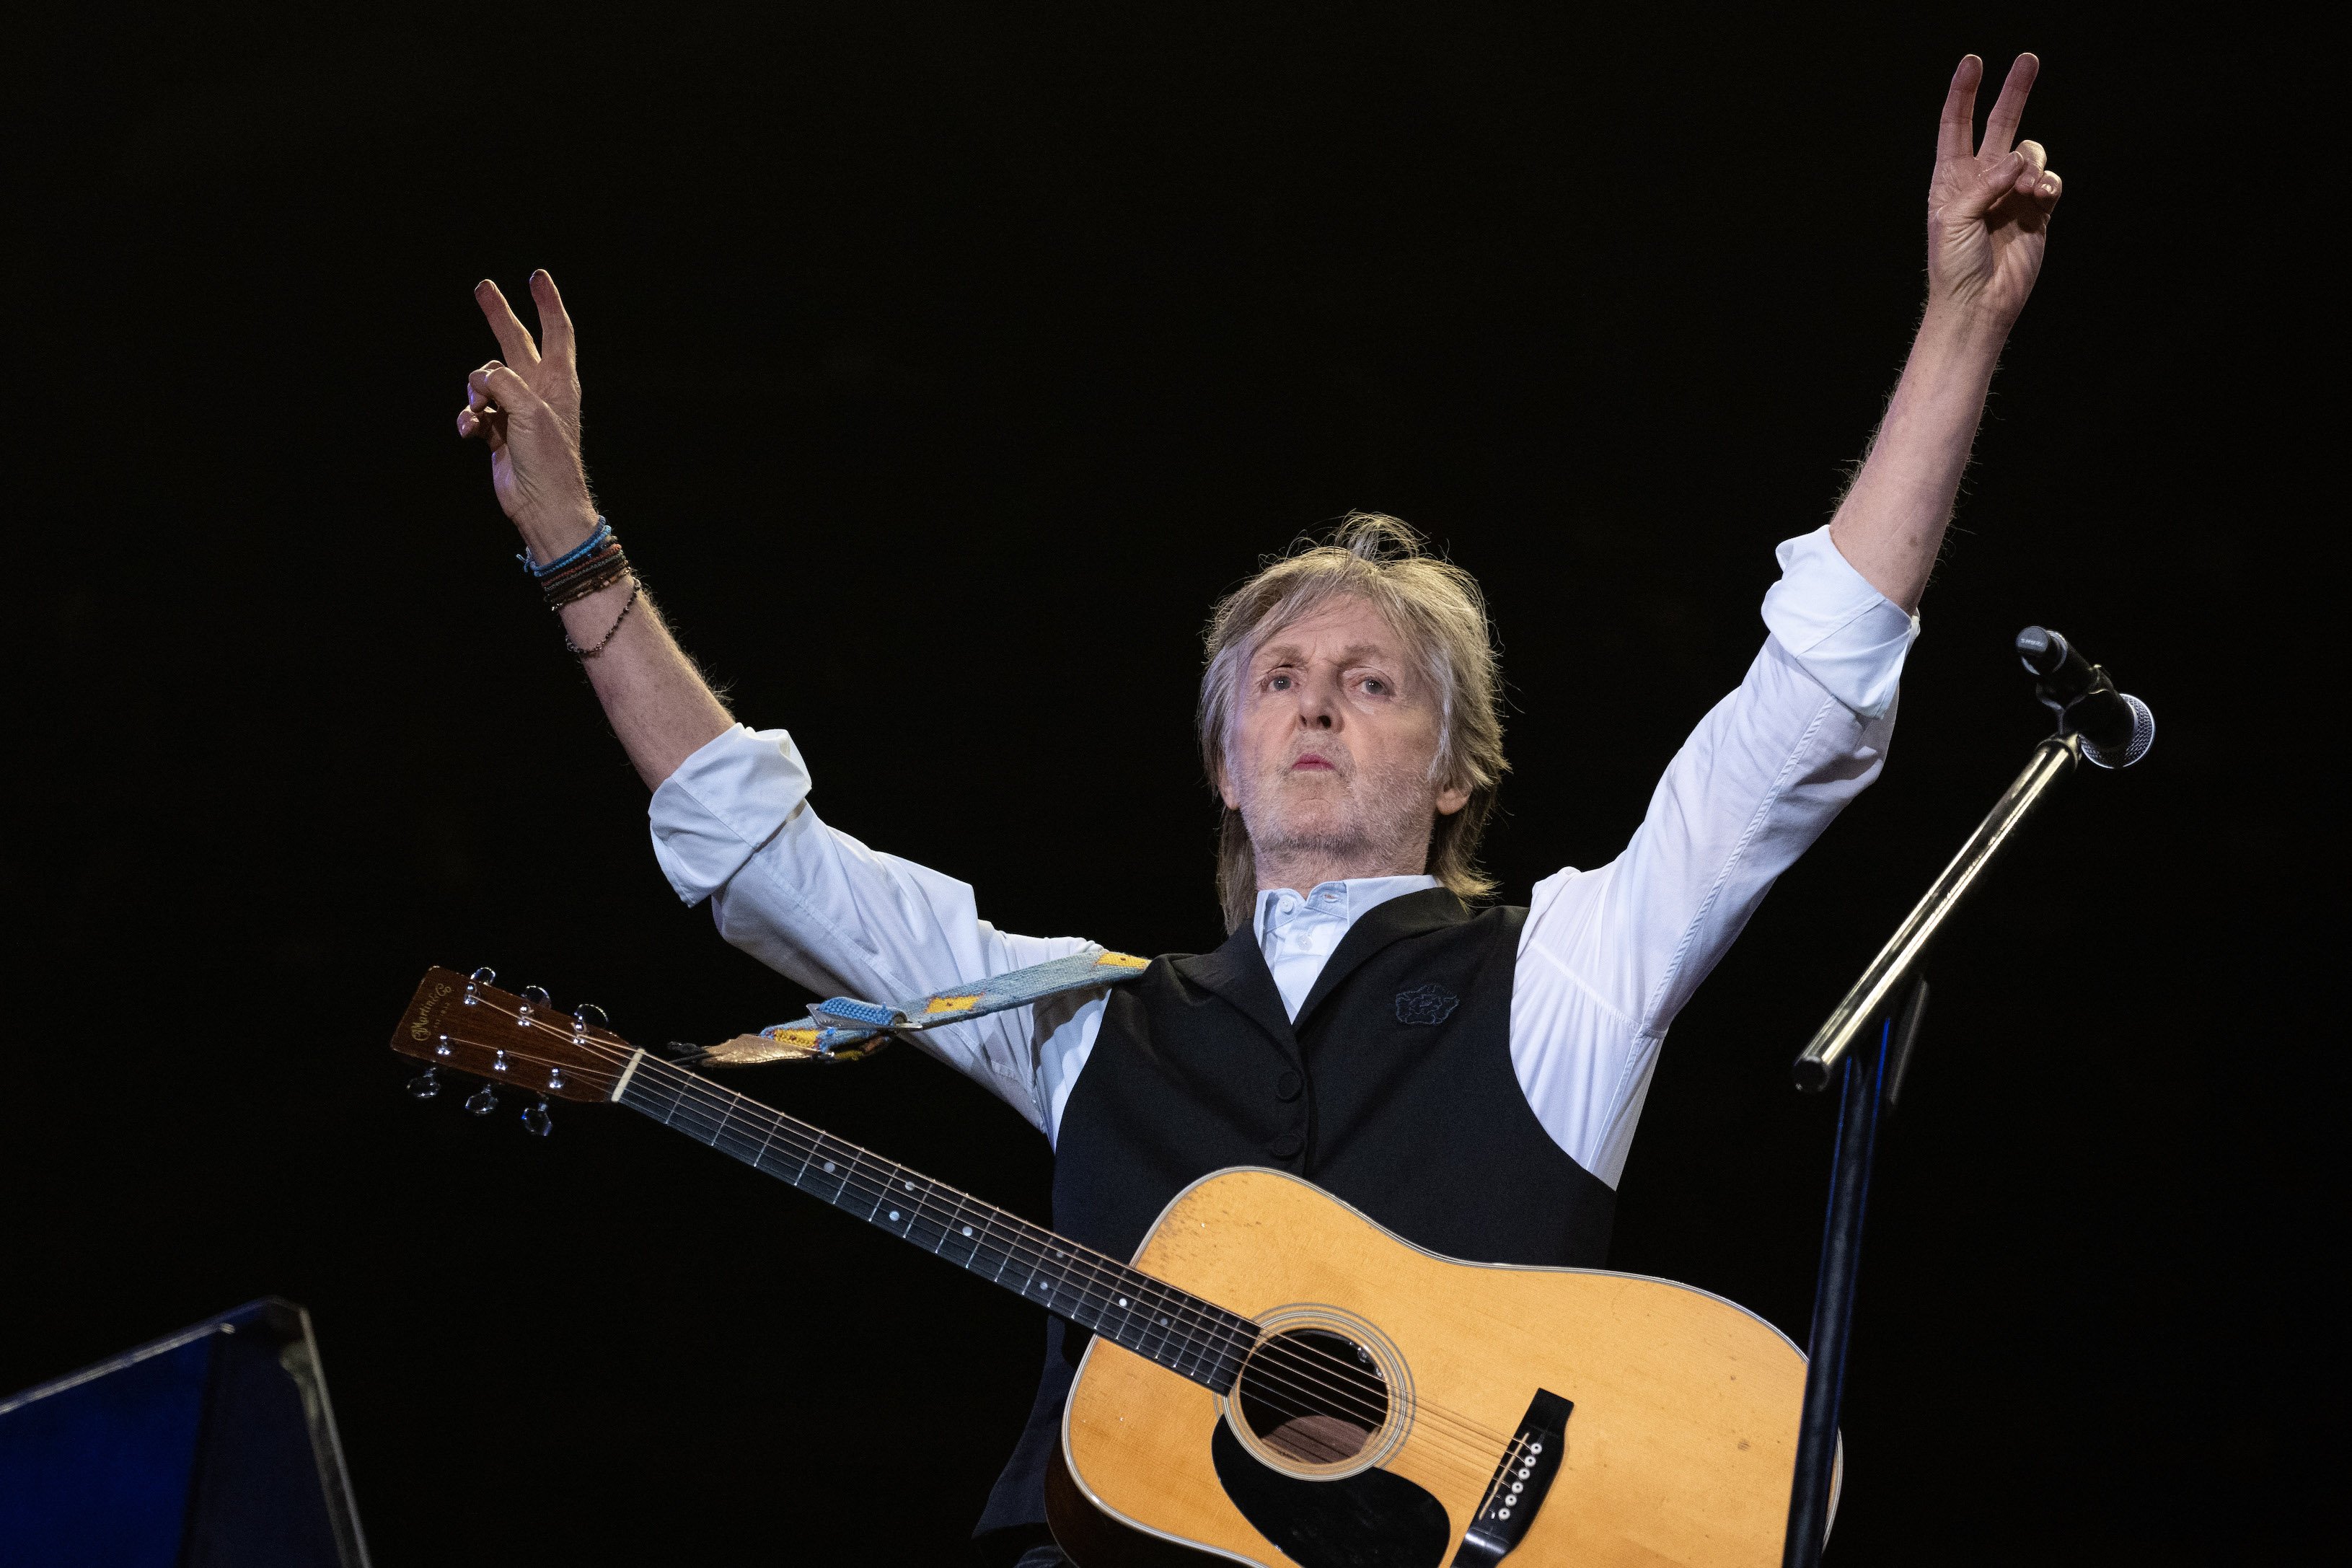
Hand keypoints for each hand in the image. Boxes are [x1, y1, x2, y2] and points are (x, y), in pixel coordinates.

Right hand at [456, 270, 595, 550]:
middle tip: (483, 287)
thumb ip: (504, 382)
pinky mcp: (497, 430)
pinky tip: (470, 433)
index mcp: (557, 380)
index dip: (547, 302)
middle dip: (499, 315)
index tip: (537, 276)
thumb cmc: (548, 458)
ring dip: (474, 392)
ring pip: (484, 380)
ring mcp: (516, 409)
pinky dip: (468, 418)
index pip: (555, 330)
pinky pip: (473, 411)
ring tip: (480, 412)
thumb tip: (481, 379)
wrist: (542, 504)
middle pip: (515, 342)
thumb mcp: (529, 410)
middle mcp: (538, 390)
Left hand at [1926, 54, 2062, 328]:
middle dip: (2013, 92)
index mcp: (1951, 178)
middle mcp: (1982, 180)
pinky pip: (2050, 181)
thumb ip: (1984, 183)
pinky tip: (2040, 196)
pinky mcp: (2037, 211)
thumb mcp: (1954, 218)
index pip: (1956, 126)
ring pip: (2030, 154)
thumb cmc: (1954, 265)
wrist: (1978, 304)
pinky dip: (2048, 183)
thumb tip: (2018, 159)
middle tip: (2028, 59)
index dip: (1963, 94)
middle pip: (2000, 125)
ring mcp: (2011, 194)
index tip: (1973, 62)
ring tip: (2025, 190)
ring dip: (2031, 164)